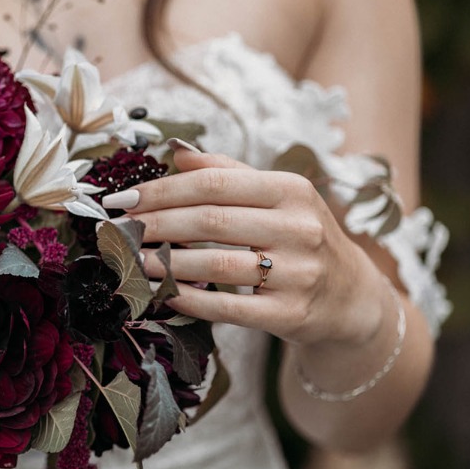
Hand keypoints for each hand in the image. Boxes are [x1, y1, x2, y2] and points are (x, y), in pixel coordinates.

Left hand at [103, 143, 386, 347]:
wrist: (350, 297)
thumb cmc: (301, 238)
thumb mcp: (279, 197)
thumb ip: (229, 172)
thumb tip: (177, 154)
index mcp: (292, 189)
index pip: (214, 182)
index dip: (162, 190)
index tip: (124, 199)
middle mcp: (299, 228)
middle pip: (210, 220)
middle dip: (154, 224)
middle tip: (118, 229)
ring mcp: (298, 273)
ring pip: (215, 264)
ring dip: (164, 263)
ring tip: (131, 260)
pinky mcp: (290, 314)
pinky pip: (228, 306)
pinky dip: (189, 299)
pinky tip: (163, 293)